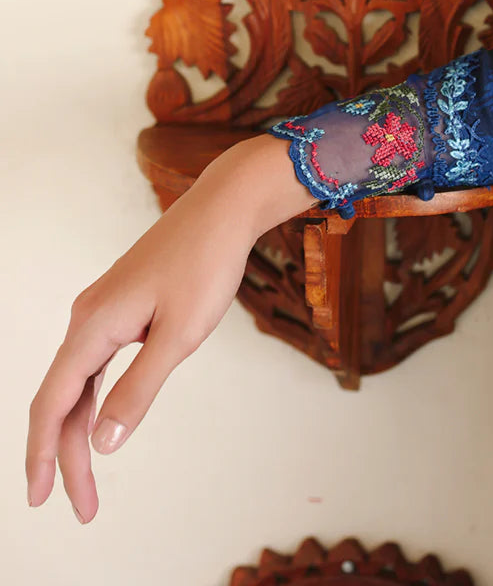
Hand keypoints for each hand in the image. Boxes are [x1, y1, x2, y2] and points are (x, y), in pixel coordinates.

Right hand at [26, 134, 308, 523]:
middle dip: (67, 456)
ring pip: (79, 382)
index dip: (44, 455)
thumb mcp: (181, 334)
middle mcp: (88, 317)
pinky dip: (95, 399)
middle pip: (63, 398)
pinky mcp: (121, 305)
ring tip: (89, 482)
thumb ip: (140, 387)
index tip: (42, 500)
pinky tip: (103, 422)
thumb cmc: (206, 264)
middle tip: (84, 510)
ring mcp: (103, 309)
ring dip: (81, 431)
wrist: (222, 209)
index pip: (54, 403)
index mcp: (94, 325)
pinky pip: (96, 362)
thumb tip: (105, 442)